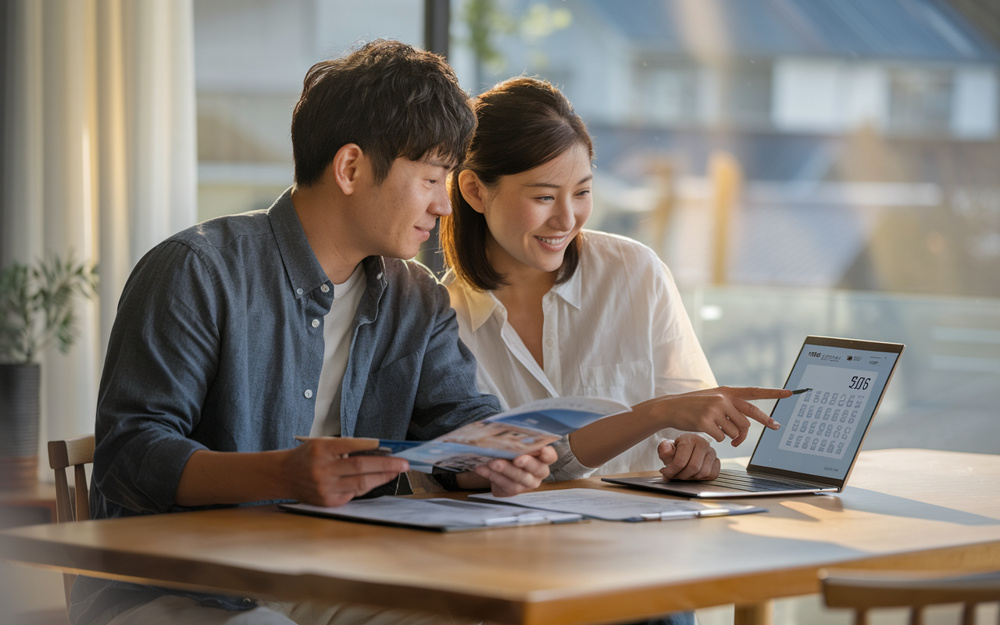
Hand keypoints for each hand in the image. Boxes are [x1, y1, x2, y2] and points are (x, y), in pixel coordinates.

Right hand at [283, 437, 408, 506]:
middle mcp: (322, 469)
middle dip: (386, 466)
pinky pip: (354, 493)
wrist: (284, 475)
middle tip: (404, 464)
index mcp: (321, 449)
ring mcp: (325, 487)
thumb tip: (378, 451)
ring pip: (361, 483)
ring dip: (382, 478)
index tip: (390, 447)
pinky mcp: (328, 501)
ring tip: (396, 472)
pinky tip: (378, 480)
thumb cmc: (308, 455)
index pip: (351, 446)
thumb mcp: (322, 444)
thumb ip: (346, 447)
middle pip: (360, 467)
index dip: (372, 446)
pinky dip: (367, 485)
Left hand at [473, 444, 556, 496]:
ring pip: (519, 479)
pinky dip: (491, 476)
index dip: (548, 454)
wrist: (499, 466)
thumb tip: (506, 430)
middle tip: (517, 458)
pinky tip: (482, 468)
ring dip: (505, 470)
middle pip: (536, 469)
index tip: (542, 449)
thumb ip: (517, 440)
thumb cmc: (511, 451)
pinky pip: (503, 484)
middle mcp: (537, 473)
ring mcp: (526, 484)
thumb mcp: (515, 444)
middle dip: (526, 463)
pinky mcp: (512, 490)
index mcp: (542, 458)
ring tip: (493, 462)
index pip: (550, 457)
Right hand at [635, 386, 791, 446]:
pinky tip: (706, 431)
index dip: (773, 393)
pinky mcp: (705, 422)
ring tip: (718, 430)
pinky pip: (722, 438)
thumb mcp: (714, 399)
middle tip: (776, 427)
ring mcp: (714, 410)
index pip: (754, 392)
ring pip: (736, 432)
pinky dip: (718, 439)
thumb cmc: (694, 406)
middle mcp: (723, 399)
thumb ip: (731, 407)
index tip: (791, 392)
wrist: (670, 408)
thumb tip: (745, 428)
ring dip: (731, 437)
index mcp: (727, 392)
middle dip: (762, 424)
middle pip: (748, 419)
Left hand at [658, 435, 719, 480]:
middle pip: (693, 468)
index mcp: (691, 439)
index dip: (671, 471)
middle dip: (681, 476)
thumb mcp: (667, 448)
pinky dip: (702, 478)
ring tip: (683, 474)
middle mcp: (704, 444)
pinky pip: (712, 474)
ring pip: (703, 473)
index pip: (681, 461)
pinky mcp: (717, 461)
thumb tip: (667, 452)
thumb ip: (664, 450)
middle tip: (674, 476)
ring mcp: (712, 452)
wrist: (686, 448)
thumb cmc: (676, 450)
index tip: (665, 473)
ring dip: (691, 478)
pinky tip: (693, 474)